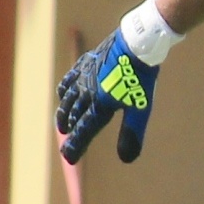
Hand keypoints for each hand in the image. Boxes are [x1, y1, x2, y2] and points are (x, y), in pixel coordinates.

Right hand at [56, 28, 158, 163]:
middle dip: (71, 131)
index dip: (76, 146)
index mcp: (99, 106)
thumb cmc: (140, 78)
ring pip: (68, 100)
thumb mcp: (140, 108)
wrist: (135, 44)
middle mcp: (86, 93)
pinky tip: (64, 94)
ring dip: (64, 114)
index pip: (84, 131)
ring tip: (63, 125)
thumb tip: (127, 159)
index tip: (69, 157)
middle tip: (68, 141)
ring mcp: (83, 78)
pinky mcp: (84, 64)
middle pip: (74, 117)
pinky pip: (68, 81)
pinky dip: (64, 92)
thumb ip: (131, 133)